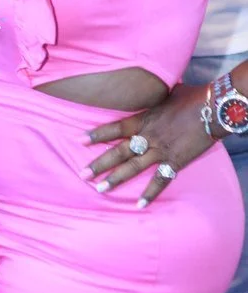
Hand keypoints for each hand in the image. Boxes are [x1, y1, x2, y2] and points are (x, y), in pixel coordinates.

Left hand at [81, 84, 215, 207]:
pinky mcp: (175, 161)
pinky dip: (150, 193)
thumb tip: (146, 88)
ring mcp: (160, 150)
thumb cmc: (190, 97)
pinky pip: (160, 180)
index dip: (97, 135)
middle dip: (99, 164)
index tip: (80, 141)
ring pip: (133, 167)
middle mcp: (147, 136)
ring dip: (116, 179)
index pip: (115, 128)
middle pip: (118, 152)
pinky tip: (139, 204)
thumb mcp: (164, 94)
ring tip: (100, 189)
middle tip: (83, 175)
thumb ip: (151, 99)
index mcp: (143, 119)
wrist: (212, 108)